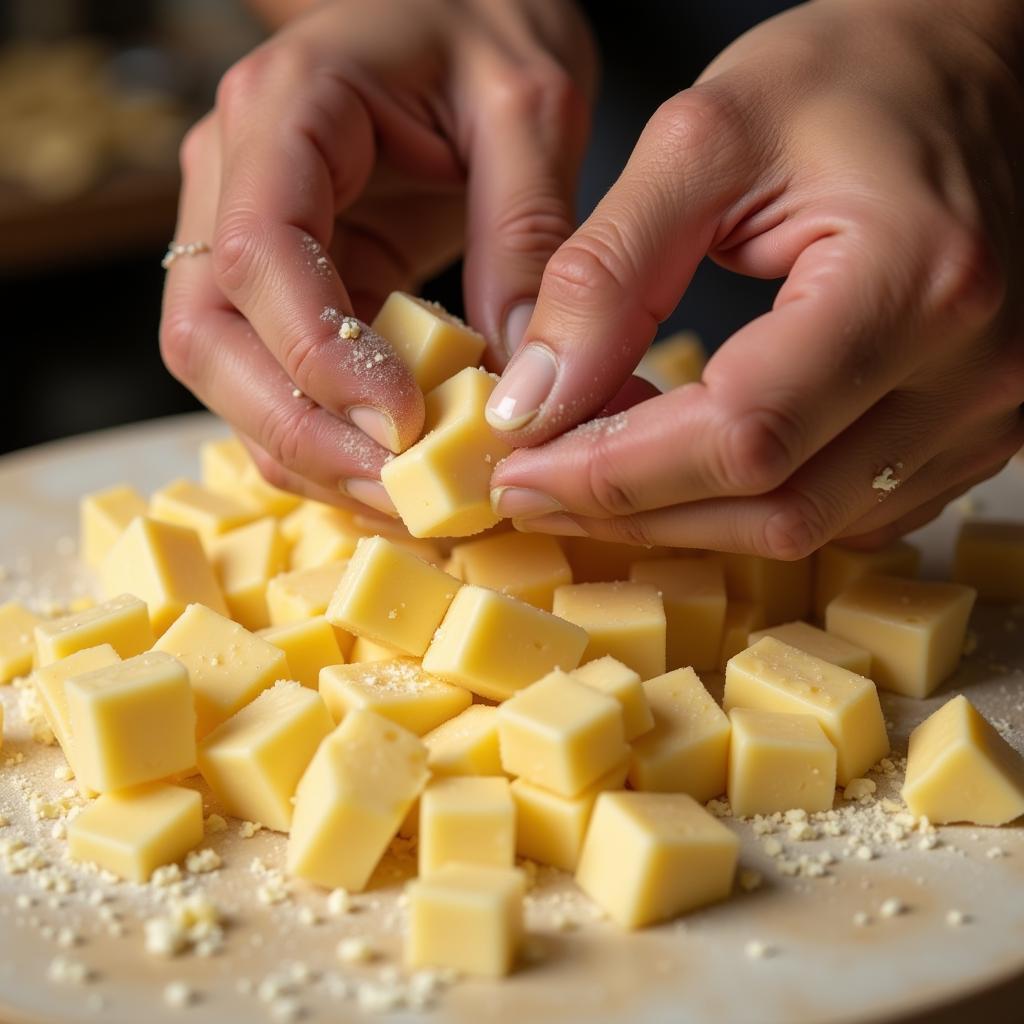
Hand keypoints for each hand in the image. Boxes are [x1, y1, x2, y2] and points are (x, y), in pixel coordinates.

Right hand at [159, 0, 593, 512]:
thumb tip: (520, 382)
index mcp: (287, 110)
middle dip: (299, 432)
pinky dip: (327, 442)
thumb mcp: (530, 110)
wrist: (459, 14)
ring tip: (408, 501)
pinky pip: (278, 382)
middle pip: (207, 337)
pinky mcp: (282, 289)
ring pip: (229, 377)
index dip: (319, 354)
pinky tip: (396, 473)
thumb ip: (524, 234)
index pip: (260, 253)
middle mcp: (236, 177)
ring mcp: (245, 237)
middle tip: (402, 492)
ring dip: (310, 455)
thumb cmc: (488, 35)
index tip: (400, 423)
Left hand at [487, 0, 1023, 555]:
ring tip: (595, 472)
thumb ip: (606, 274)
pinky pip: (848, 517)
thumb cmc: (852, 75)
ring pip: (807, 528)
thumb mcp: (702, 142)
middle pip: (775, 506)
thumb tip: (532, 403)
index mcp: (915, 279)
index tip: (519, 468)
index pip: (741, 432)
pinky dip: (749, 508)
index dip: (613, 472)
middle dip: (633, 510)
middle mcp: (973, 370)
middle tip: (536, 485)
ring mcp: (986, 414)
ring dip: (684, 519)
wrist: (969, 68)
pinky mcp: (972, 432)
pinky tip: (685, 468)